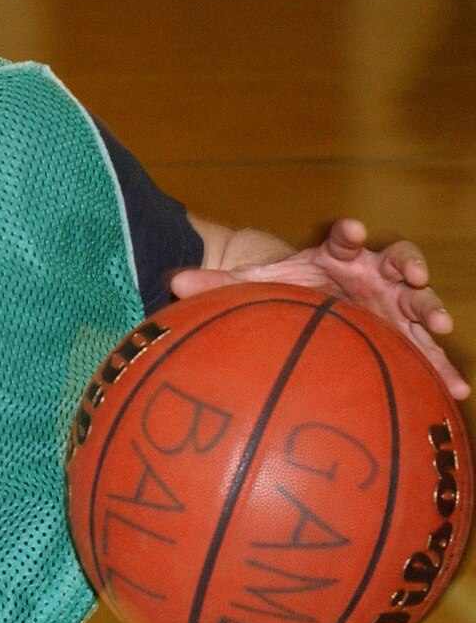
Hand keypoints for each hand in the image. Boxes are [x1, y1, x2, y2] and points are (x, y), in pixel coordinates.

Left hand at [170, 218, 467, 398]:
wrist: (303, 306)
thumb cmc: (281, 290)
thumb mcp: (253, 286)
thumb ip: (218, 283)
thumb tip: (175, 282)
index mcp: (336, 254)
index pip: (346, 238)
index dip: (350, 233)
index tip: (351, 232)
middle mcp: (371, 272)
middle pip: (397, 261)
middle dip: (408, 265)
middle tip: (412, 275)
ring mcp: (392, 300)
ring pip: (418, 300)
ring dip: (430, 309)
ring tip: (437, 325)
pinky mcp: (402, 331)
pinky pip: (425, 349)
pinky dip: (440, 365)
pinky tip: (452, 390)